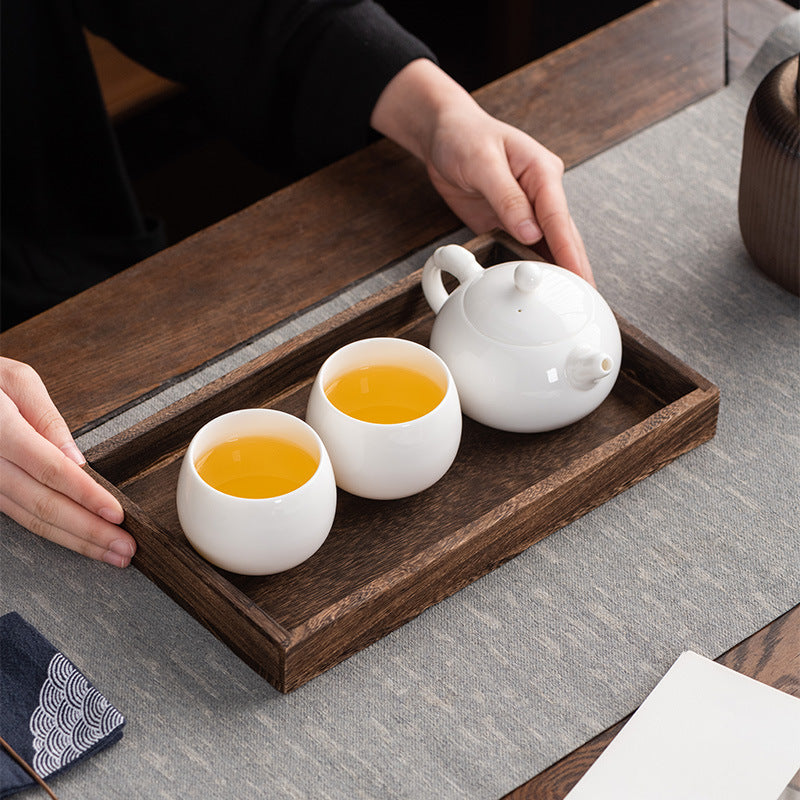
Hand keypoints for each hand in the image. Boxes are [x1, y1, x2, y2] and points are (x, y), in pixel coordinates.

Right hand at [0, 357, 134, 565]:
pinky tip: (76, 539)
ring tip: (109, 550)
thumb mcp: (14, 380)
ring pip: (29, 519)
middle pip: (42, 505)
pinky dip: (51, 530)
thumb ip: (46, 418)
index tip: (116, 513)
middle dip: (88, 531)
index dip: (85, 495)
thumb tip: (75, 457)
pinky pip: (17, 515)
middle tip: (125, 548)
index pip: (50, 470)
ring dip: (73, 540)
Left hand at [371, 59, 592, 284]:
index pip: (559, 218)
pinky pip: (524, 248)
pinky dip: (532, 266)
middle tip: (586, 298)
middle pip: (562, 235)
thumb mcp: (483, 163)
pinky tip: (540, 286)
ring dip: (557, 270)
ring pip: (547, 245)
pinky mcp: (508, 221)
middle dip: (574, 266)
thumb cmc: (464, 137)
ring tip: (569, 299)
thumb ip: (507, 198)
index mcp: (541, 172)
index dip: (569, 251)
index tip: (578, 275)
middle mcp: (540, 192)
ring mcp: (525, 209)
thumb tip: (530, 232)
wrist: (442, 135)